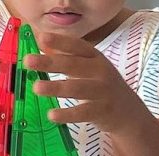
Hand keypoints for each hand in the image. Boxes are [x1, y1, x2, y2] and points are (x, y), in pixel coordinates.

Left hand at [25, 32, 143, 133]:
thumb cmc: (103, 88)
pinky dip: (67, 114)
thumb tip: (41, 52)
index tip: (41, 38)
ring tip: (36, 88)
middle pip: (73, 65)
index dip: (60, 42)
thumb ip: (70, 61)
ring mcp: (103, 91)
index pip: (77, 46)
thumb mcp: (91, 70)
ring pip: (77, 88)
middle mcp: (101, 71)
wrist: (130, 113)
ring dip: (55, 87)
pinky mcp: (103, 111)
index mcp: (96, 58)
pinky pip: (82, 112)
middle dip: (50, 62)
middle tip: (28, 61)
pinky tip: (52, 115)